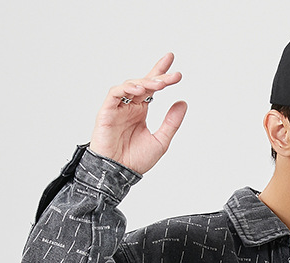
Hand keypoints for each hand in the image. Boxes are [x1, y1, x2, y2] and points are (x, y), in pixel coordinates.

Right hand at [89, 52, 187, 173]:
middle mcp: (129, 106)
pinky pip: (115, 93)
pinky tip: (140, 90)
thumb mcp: (161, 141)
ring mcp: (117, 107)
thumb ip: (171, 122)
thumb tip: (183, 102)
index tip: (172, 62)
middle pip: (144, 83)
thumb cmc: (136, 160)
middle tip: (174, 75)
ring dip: (146, 82)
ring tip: (160, 84)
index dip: (160, 72)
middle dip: (159, 76)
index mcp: (140, 111)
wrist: (118, 173)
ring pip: (130, 85)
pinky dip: (127, 88)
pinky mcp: (106, 111)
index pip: (151, 87)